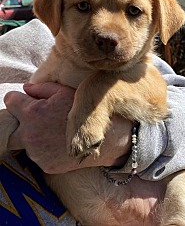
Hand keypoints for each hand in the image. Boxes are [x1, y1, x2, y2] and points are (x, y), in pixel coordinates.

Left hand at [4, 82, 131, 173]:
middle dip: (20, 121)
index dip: (19, 99)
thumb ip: (42, 88)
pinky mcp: (46, 166)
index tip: (26, 101)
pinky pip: (38, 156)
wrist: (105, 138)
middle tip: (37, 119)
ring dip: (34, 137)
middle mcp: (30, 135)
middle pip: (11, 127)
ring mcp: (37, 154)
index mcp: (32, 113)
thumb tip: (26, 88)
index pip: (10, 101)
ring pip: (25, 143)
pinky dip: (45, 151)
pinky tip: (59, 144)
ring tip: (54, 132)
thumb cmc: (87, 112)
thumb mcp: (66, 92)